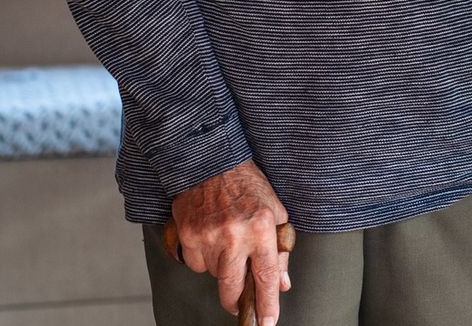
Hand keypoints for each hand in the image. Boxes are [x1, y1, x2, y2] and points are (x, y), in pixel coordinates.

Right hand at [170, 159, 292, 325]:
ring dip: (221, 267)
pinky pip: (197, 263)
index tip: (268, 322)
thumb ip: (280, 249)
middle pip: (233, 287)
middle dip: (236, 302)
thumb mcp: (274, 212)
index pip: (267, 276)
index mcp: (261, 227)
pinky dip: (204, 257)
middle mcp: (235, 234)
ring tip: (225, 241)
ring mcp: (209, 236)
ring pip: (214, 274)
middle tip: (238, 304)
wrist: (211, 162)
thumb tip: (282, 284)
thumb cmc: (247, 185)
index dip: (268, 303)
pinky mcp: (189, 236)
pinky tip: (209, 236)